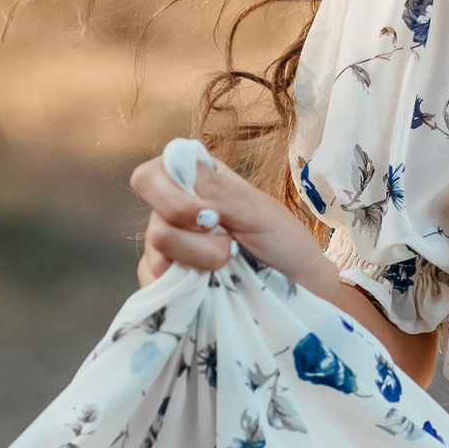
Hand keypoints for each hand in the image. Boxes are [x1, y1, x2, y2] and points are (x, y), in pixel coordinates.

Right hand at [129, 148, 326, 290]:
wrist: (297, 286)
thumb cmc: (283, 241)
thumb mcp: (257, 210)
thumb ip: (215, 188)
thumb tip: (173, 160)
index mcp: (196, 182)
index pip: (151, 176)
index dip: (171, 198)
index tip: (209, 216)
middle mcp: (174, 212)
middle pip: (155, 222)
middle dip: (196, 241)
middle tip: (229, 247)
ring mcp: (168, 247)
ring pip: (157, 254)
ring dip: (199, 262)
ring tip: (228, 264)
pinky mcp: (167, 281)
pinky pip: (153, 283)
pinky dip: (182, 287)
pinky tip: (207, 284)